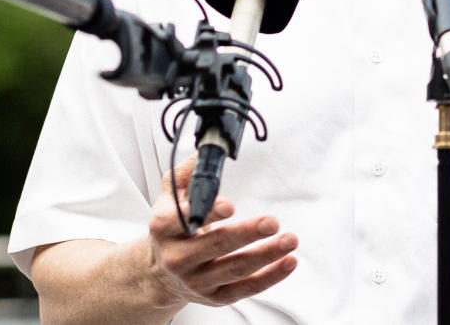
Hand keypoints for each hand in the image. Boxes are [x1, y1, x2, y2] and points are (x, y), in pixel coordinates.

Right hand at [143, 156, 298, 308]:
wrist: (159, 272)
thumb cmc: (172, 227)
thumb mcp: (169, 195)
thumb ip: (187, 173)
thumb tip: (209, 152)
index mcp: (164, 227)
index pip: (184, 220)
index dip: (209, 213)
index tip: (230, 206)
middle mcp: (177, 257)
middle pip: (216, 245)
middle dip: (247, 233)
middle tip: (271, 222)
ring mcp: (196, 280)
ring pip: (235, 269)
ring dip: (266, 255)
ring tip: (289, 240)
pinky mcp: (214, 297)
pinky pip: (245, 289)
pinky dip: (270, 277)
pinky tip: (288, 262)